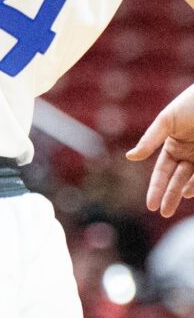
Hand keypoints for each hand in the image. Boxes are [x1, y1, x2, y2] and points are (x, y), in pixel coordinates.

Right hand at [127, 84, 193, 216]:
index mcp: (174, 146)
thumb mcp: (167, 121)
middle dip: (170, 197)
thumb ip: (150, 140)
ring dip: (185, 192)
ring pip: (193, 182)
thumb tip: (130, 157)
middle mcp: (189, 156)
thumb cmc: (190, 105)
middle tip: (163, 213)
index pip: (162, 172)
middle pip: (177, 181)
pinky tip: (191, 192)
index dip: (156, 188)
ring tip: (176, 202)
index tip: (151, 205)